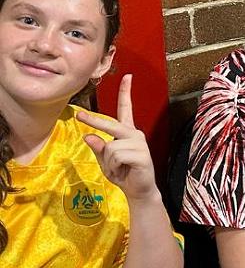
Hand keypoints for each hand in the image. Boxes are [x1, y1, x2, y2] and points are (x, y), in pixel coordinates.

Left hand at [77, 75, 158, 201]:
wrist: (139, 190)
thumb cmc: (123, 173)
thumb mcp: (105, 161)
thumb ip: (98, 148)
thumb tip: (89, 136)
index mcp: (127, 132)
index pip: (125, 109)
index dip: (126, 92)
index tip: (127, 76)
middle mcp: (134, 134)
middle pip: (111, 125)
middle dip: (94, 121)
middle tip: (79, 115)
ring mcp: (139, 144)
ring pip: (110, 146)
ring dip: (108, 161)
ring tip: (118, 168)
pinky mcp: (141, 155)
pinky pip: (116, 156)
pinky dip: (114, 166)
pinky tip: (124, 170)